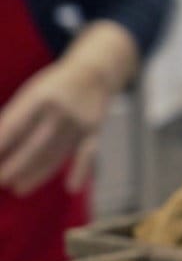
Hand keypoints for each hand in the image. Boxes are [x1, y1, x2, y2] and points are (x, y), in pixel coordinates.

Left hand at [0, 58, 114, 194]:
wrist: (94, 72)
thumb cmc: (53, 86)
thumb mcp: (31, 93)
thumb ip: (15, 117)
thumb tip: (1, 145)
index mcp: (39, 97)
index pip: (14, 127)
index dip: (1, 146)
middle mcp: (60, 110)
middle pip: (35, 145)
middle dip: (15, 167)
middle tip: (0, 181)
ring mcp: (80, 121)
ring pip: (56, 153)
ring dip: (37, 173)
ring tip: (19, 188)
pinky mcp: (94, 130)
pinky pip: (88, 153)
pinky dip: (81, 170)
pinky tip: (71, 187)